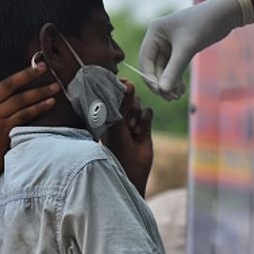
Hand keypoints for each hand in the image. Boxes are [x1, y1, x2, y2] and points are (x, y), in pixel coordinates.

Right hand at [0, 40, 59, 171]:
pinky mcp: (4, 128)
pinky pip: (24, 114)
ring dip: (40, 92)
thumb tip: (28, 90)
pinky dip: (39, 108)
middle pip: (9, 83)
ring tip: (56, 86)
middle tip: (44, 65)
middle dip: (28, 73)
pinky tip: (50, 103)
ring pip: (20, 99)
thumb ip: (5, 102)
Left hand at [101, 80, 152, 195]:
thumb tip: (128, 83)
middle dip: (129, 106)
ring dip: (137, 114)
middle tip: (126, 120)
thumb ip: (122, 104)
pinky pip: (148, 112)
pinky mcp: (144, 126)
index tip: (123, 87)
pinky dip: (145, 118)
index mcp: (105, 114)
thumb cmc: (117, 149)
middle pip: (127, 97)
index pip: (112, 94)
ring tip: (132, 129)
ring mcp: (131, 121)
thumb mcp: (117, 125)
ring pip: (138, 103)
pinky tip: (140, 131)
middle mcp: (117, 116)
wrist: (132, 170)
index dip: (118, 90)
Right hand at [139, 0, 243, 99]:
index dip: (150, 76)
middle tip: (170, 98)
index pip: (145, 59)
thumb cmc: (204, 24)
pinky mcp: (180, 49)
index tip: (159, 91)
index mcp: (154, 31)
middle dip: (161, 82)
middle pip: (154, 66)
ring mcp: (169, 44)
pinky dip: (176, 78)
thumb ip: (174, 70)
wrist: (224, 14)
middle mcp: (159, 37)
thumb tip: (163, 90)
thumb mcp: (187, 48)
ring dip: (169, 83)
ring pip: (164, 69)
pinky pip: (173, 67)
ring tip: (177, 96)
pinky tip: (181, 90)